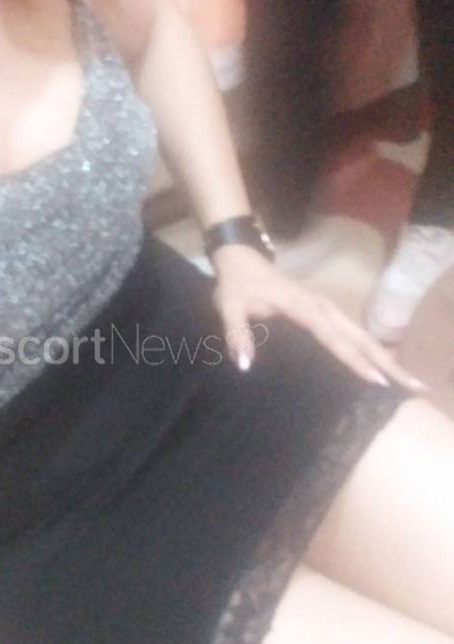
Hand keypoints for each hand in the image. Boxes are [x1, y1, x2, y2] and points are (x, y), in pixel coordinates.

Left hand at [211, 245, 425, 390]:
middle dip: (387, 361)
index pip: (333, 337)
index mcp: (303, 306)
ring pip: (361, 334)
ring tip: (407, 381)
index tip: (376, 380)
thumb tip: (245, 365)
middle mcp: (322, 306)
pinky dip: (370, 349)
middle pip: (360, 336)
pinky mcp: (325, 311)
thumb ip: (237, 334)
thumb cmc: (236, 284)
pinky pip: (352, 333)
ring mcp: (326, 308)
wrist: (241, 257)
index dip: (354, 359)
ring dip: (385, 356)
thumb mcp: (228, 306)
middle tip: (414, 386)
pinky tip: (382, 366)